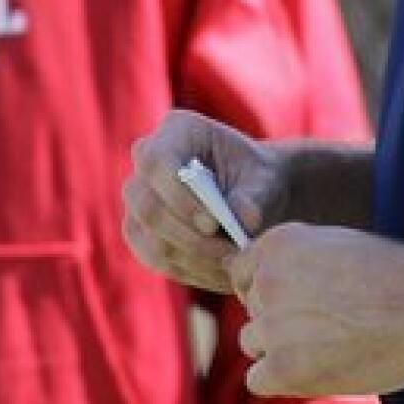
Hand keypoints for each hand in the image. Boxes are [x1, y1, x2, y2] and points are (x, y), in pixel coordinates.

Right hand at [122, 109, 288, 293]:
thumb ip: (255, 197)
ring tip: (230, 267)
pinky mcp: (139, 230)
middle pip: (146, 204)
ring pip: (147, 236)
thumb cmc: (258, 179)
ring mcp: (138, 196)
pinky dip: (187, 270)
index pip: (157, 162)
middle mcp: (147, 158)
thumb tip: (244, 218)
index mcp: (178, 129)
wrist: (252, 194)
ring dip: (190, 258)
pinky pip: (152, 256)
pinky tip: (219, 274)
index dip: (179, 196)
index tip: (213, 224)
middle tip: (226, 254)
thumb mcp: (265, 182)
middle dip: (186, 235)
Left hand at [231, 224, 403, 397]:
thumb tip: (275, 289)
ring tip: (328, 347)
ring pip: (253, 344)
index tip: (294, 300)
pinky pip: (258, 380)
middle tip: (325, 325)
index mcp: (280, 243)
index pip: (244, 271)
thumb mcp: (340, 246)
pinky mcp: (284, 368)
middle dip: (280, 319)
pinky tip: (319, 370)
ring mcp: (272, 325)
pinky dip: (284, 380)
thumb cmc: (396, 275)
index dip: (268, 288)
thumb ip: (301, 262)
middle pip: (253, 309)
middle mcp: (267, 280)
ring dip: (281, 349)